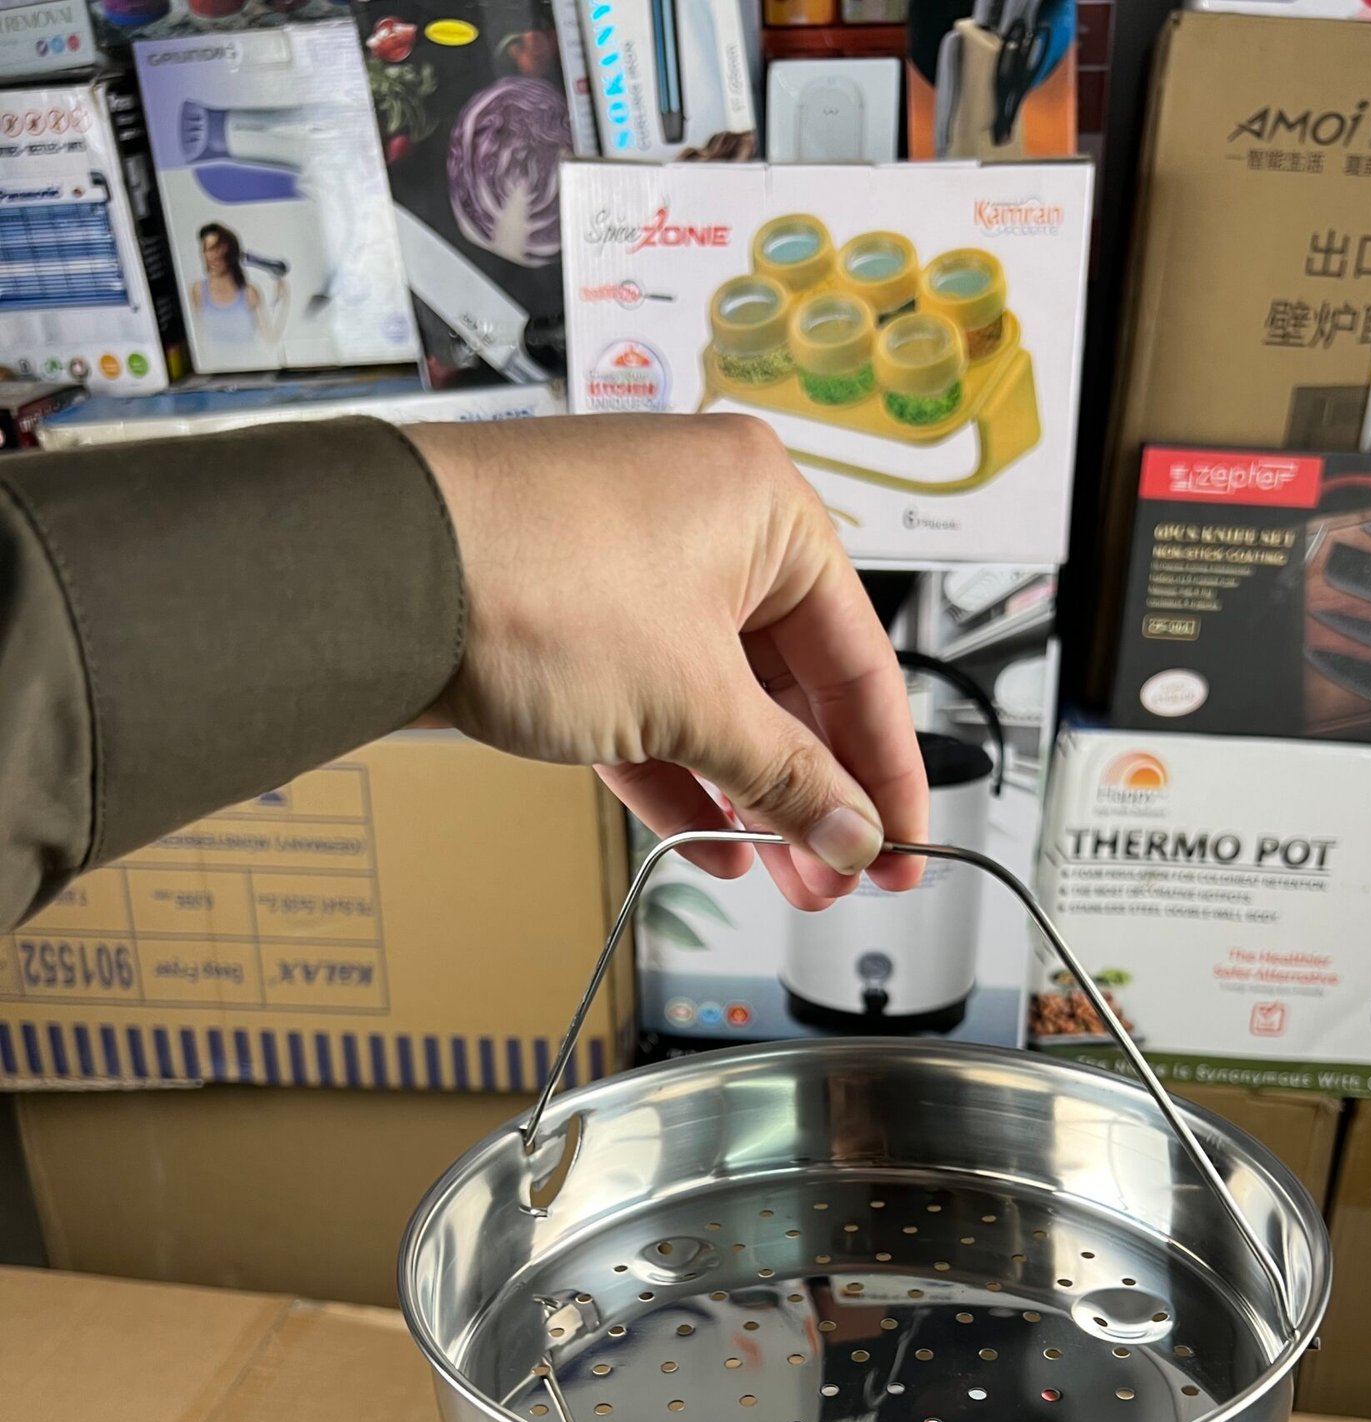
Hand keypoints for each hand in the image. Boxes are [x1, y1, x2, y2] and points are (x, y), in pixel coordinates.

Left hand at [407, 414, 926, 907]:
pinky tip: (708, 842)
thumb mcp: (693, 702)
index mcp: (765, 509)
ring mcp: (634, 573)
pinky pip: (653, 710)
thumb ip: (785, 778)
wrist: (381, 576)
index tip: (901, 842)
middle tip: (838, 874)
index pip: (860, 658)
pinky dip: (681, 777)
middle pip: (791, 685)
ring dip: (751, 796)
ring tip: (781, 873)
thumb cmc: (534, 579)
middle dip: (815, 794)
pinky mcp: (575, 621)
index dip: (886, 769)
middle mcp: (706, 526)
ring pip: (720, 704)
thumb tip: (848, 831)